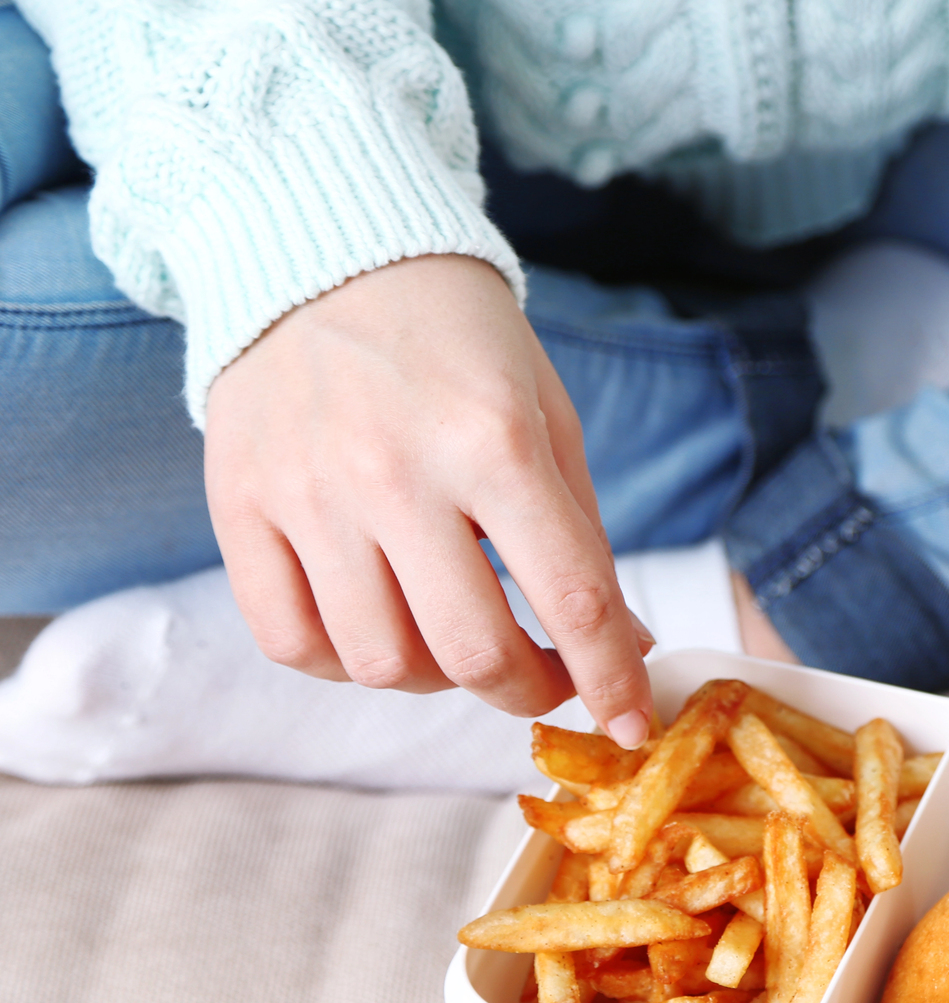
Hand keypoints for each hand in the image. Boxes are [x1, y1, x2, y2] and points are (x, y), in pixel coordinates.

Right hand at [205, 255, 657, 744]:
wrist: (323, 252)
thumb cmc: (459, 341)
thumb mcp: (548, 416)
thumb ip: (584, 536)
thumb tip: (622, 646)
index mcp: (495, 441)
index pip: (572, 598)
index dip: (611, 681)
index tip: (630, 725)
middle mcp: (396, 473)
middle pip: (473, 654)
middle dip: (530, 692)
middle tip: (546, 678)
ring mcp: (308, 494)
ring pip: (380, 663)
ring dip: (437, 681)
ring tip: (457, 640)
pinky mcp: (240, 505)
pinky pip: (291, 640)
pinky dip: (345, 664)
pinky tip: (380, 629)